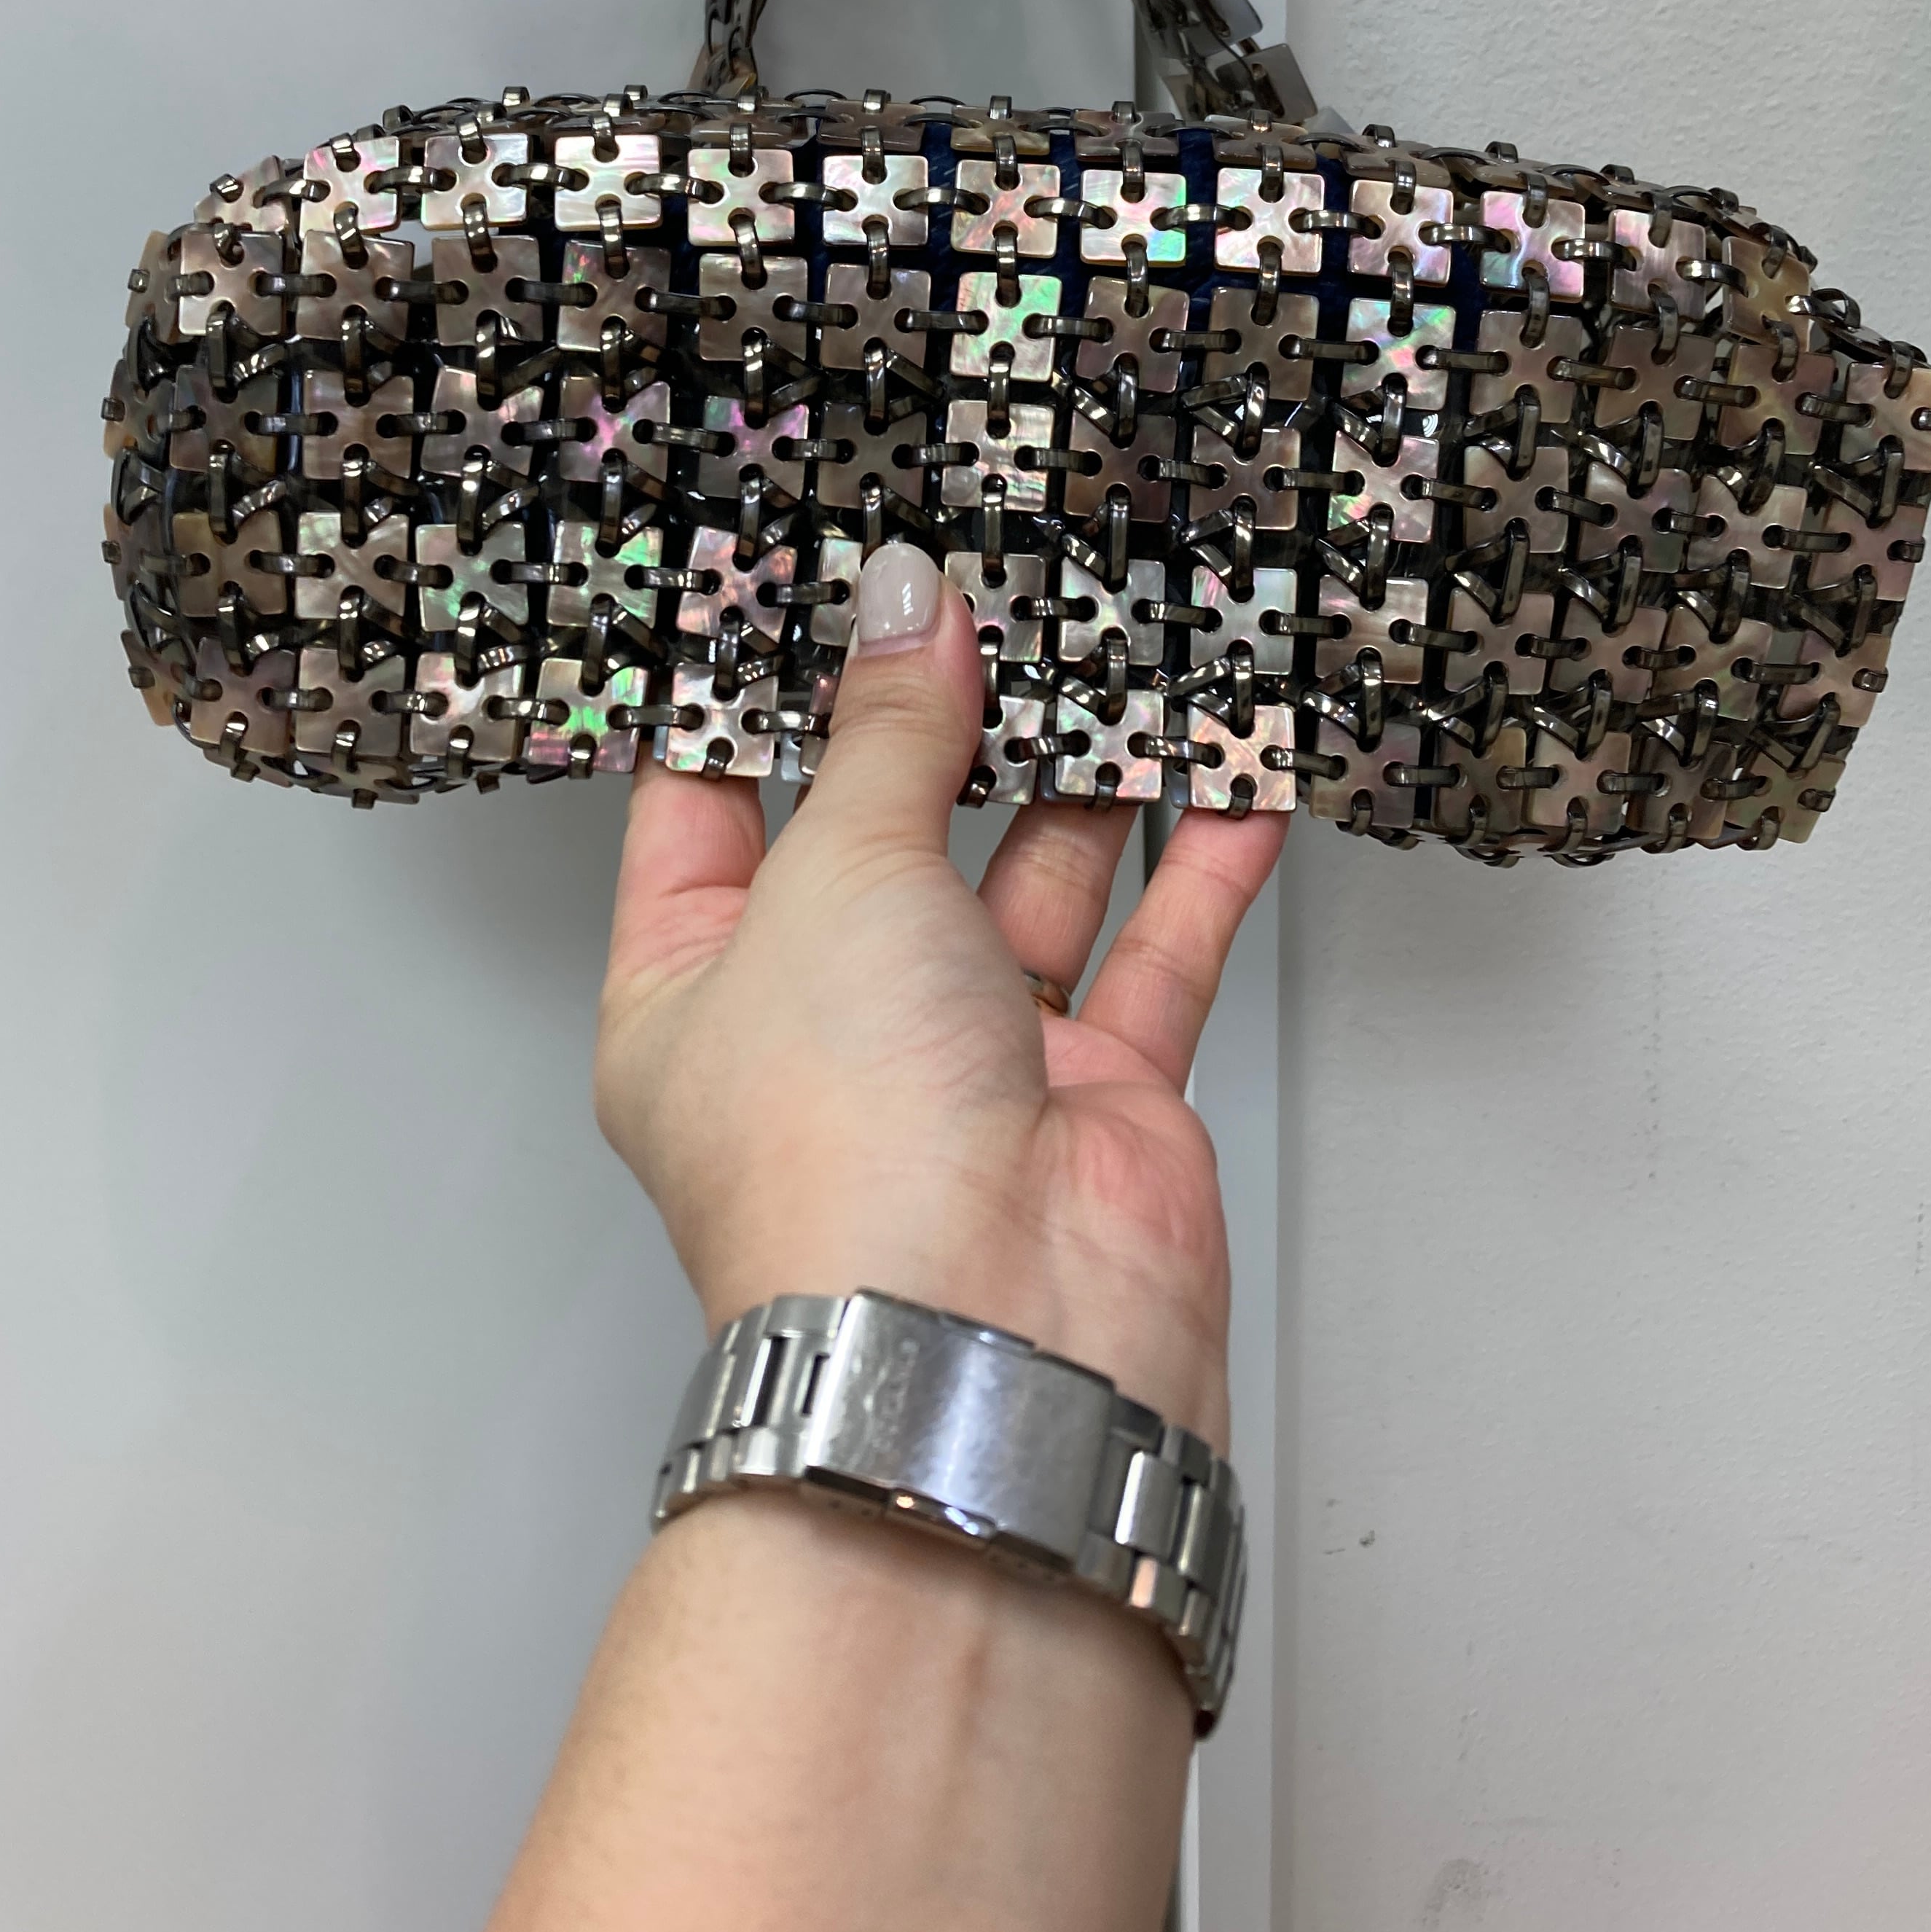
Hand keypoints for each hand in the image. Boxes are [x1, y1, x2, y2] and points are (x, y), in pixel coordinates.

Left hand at [594, 541, 1286, 1440]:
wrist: (994, 1342)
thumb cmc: (842, 1147)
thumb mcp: (836, 876)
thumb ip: (889, 736)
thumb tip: (905, 609)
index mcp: (697, 989)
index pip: (705, 806)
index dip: (753, 697)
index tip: (803, 589)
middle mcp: (829, 1027)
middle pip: (888, 829)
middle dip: (949, 720)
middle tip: (998, 597)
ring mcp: (968, 1061)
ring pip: (1035, 879)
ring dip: (1086, 774)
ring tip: (1126, 648)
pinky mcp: (1096, 1091)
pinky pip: (1154, 951)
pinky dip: (1198, 864)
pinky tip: (1233, 774)